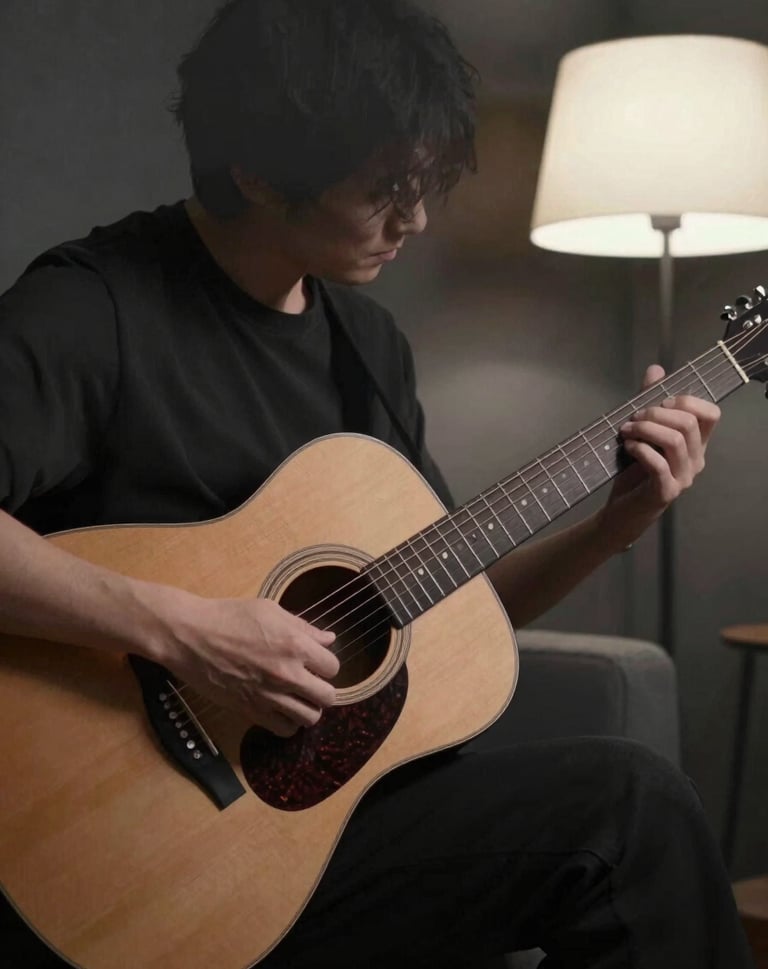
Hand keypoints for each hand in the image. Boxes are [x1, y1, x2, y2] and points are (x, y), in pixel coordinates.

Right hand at [159, 596, 338, 736]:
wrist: (190, 636)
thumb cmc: (228, 616)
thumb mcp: (270, 611)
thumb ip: (303, 627)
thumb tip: (328, 639)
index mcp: (295, 644)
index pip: (333, 667)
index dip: (325, 664)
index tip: (314, 662)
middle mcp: (287, 673)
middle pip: (328, 696)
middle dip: (322, 689)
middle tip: (310, 682)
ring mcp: (269, 695)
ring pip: (310, 718)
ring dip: (308, 708)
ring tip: (298, 698)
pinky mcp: (251, 710)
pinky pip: (284, 729)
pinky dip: (288, 723)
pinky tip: (281, 709)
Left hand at [599, 364, 720, 549]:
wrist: (621, 511)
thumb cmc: (634, 472)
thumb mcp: (642, 433)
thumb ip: (649, 402)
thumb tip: (656, 370)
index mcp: (695, 444)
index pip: (711, 413)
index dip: (687, 400)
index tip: (659, 401)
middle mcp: (696, 460)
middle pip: (688, 423)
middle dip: (656, 412)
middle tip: (633, 417)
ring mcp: (683, 478)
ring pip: (675, 441)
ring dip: (646, 429)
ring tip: (626, 430)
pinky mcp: (666, 492)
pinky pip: (658, 464)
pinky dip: (640, 450)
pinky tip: (627, 447)